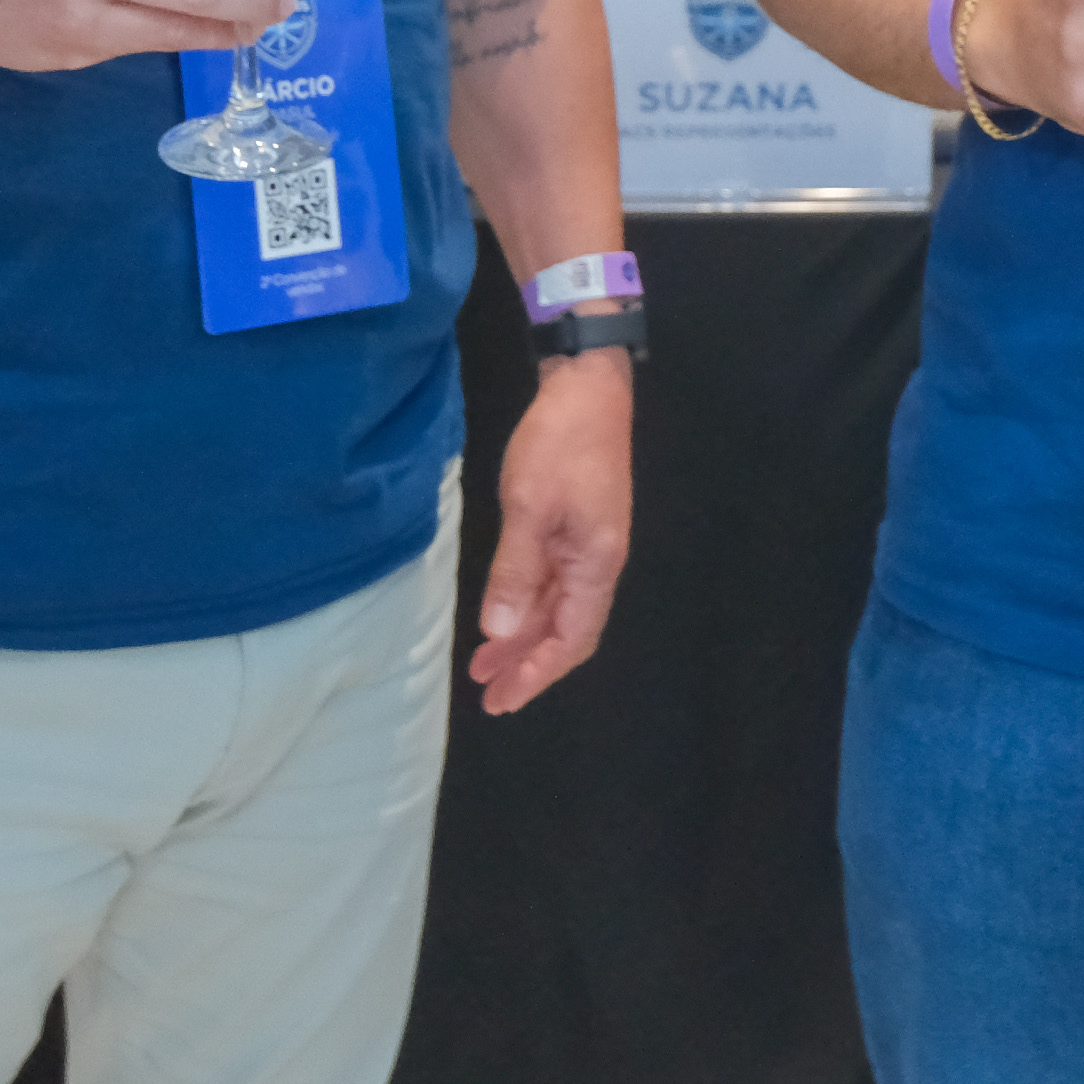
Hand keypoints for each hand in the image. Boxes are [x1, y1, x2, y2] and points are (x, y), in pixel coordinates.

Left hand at [473, 353, 634, 713]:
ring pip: (557, 607)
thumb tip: (500, 632)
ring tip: (484, 663)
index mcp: (596, 564)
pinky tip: (502, 614)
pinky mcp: (574, 526)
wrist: (587, 384)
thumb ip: (515, 572)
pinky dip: (526, 604)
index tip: (502, 698)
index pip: (572, 639)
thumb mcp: (528, 506)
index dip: (537, 673)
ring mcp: (587, 544)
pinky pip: (551, 581)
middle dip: (529, 664)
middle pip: (567, 631)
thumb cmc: (560, 442)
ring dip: (523, 637)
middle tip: (488, 692)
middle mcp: (598, 562)